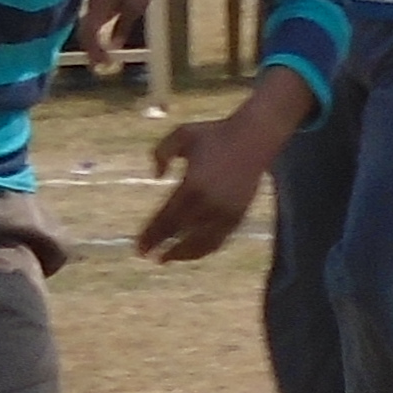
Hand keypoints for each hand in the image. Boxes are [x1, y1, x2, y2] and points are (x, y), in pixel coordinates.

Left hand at [136, 101, 276, 260]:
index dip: (151, 236)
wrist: (254, 137)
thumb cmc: (214, 134)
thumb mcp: (182, 134)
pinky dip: (203, 249)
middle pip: (180, 234)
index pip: (167, 218)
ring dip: (182, 254)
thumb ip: (161, 151)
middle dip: (161, 247)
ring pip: (201, 243)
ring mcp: (226, 212)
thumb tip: (156, 176)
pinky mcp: (238, 216)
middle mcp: (210, 202)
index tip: (138, 247)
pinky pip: (218, 241)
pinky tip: (191, 251)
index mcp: (193, 184)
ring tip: (167, 259)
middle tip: (146, 255)